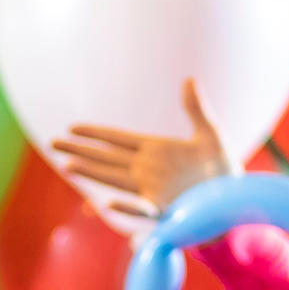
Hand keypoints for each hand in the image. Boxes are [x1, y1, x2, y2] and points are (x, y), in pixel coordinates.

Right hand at [50, 80, 230, 237]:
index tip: (71, 128)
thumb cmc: (223, 169)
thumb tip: (189, 79)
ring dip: (92, 173)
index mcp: (155, 150)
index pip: (118, 139)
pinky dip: (126, 207)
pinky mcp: (165, 210)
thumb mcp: (211, 134)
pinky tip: (107, 203)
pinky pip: (141, 209)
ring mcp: (153, 190)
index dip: (95, 133)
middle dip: (79, 151)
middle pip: (106, 158)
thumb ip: (196, 109)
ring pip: (114, 180)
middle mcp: (147, 171)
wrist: (236, 201)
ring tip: (67, 166)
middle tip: (52, 144)